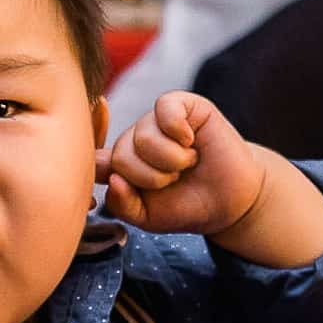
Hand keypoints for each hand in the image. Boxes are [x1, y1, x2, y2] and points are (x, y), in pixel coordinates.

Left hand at [96, 92, 266, 235]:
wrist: (230, 202)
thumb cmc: (186, 206)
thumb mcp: (147, 217)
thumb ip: (122, 204)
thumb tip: (112, 178)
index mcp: (119, 163)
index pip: (92, 159)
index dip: (95, 163)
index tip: (106, 175)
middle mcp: (133, 138)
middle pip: (121, 155)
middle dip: (151, 178)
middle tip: (174, 181)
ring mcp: (156, 120)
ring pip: (143, 137)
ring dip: (171, 161)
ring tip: (187, 164)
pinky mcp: (183, 105)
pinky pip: (165, 109)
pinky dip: (179, 131)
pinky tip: (192, 142)